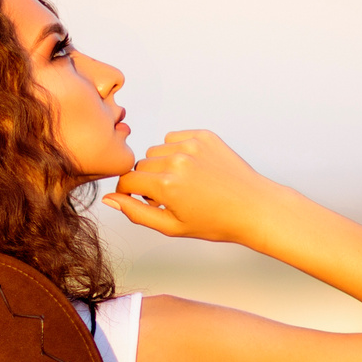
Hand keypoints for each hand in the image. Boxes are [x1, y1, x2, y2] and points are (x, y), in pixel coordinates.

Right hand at [104, 130, 289, 244]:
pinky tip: (193, 168)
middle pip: (141, 165)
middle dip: (148, 180)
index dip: (129, 193)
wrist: (253, 207)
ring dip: (162, 164)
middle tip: (169, 197)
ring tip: (183, 182)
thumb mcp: (171, 226)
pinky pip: (174, 138)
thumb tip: (109, 199)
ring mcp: (191, 145)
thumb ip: (135, 212)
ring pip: (156, 150)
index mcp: (166, 186)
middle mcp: (176, 161)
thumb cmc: (216, 221)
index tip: (141, 200)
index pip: (127, 181)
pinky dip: (177, 150)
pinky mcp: (204, 135)